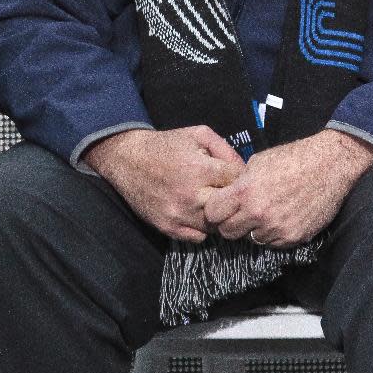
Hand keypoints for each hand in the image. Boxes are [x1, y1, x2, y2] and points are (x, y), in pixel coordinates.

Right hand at [83, 126, 243, 241]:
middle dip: (234, 200)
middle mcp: (190, 195)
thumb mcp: (198, 135)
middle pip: (230, 208)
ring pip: (216, 226)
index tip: (237, 177)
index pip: (238, 181)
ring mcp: (178, 214)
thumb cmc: (166, 145)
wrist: (127, 160)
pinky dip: (202, 228)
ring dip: (219, 216)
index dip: (242, 178)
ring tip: (215, 203)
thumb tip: (245, 169)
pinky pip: (198, 237)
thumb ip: (225, 149)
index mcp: (199, 169)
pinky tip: (199, 213)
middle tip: (231, 194)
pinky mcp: (168, 227)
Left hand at [203, 130, 372, 247]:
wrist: (330, 164)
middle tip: (241, 213)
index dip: (215, 210)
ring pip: (252, 240)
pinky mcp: (294, 237)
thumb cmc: (293, 158)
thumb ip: (239, 183)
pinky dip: (274, 234)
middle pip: (228, 232)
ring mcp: (277, 228)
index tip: (222, 206)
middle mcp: (258, 214)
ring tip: (267, 212)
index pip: (212, 214)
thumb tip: (227, 196)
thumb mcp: (258, 162)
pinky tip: (282, 217)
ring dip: (254, 229)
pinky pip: (273, 243)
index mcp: (245, 192)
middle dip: (231, 223)